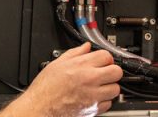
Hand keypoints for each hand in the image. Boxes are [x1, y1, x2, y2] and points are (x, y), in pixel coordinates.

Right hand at [6, 43, 121, 116]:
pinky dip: (104, 101)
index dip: (105, 57)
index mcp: (81, 66)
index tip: (102, 61)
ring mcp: (93, 96)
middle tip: (105, 72)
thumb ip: (74, 53)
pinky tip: (95, 97)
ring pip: (115, 89)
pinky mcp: (93, 110)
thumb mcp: (57, 64)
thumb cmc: (45, 89)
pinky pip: (108, 104)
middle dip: (112, 71)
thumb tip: (85, 47)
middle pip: (116, 71)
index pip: (107, 56)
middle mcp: (90, 80)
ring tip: (101, 86)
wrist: (40, 108)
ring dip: (110, 87)